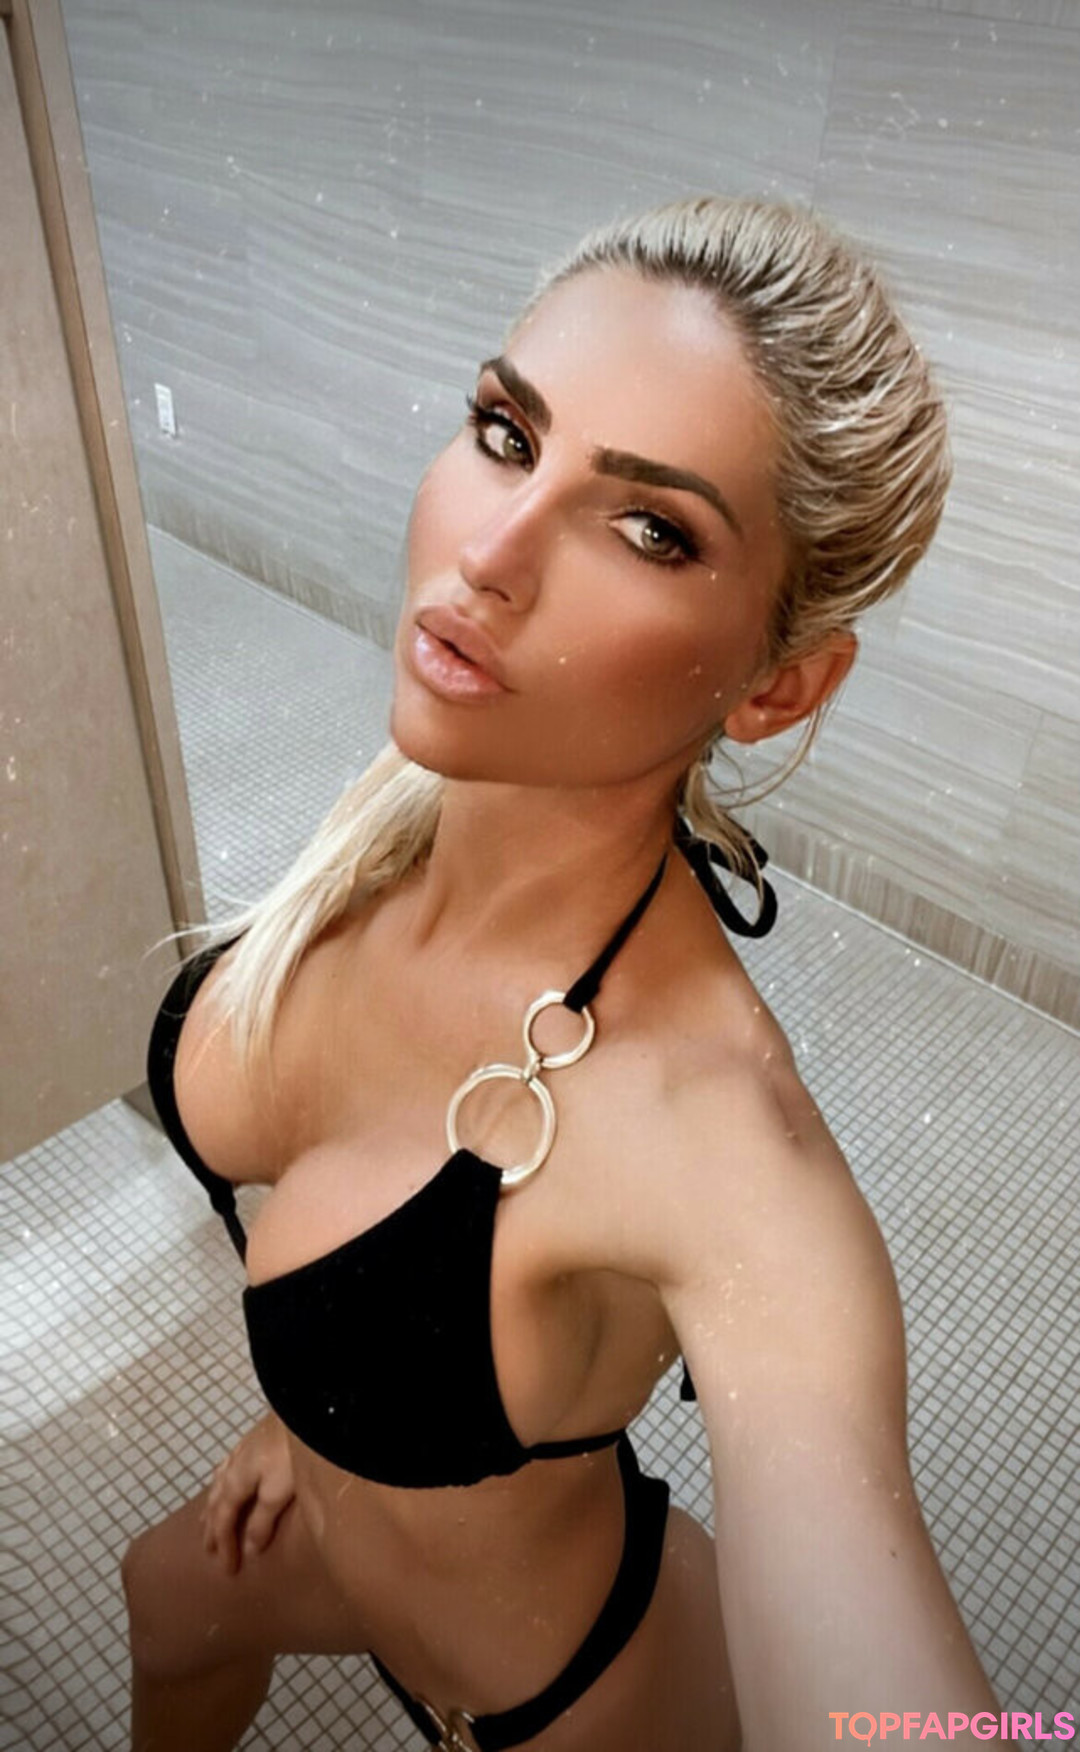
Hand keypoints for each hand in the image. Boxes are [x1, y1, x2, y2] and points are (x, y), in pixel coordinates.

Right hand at [201, 1411, 295, 1574]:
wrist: (304, 1410)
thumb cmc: (292, 1453)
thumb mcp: (279, 1492)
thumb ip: (262, 1520)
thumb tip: (248, 1549)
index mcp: (235, 1483)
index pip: (224, 1521)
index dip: (224, 1546)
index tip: (227, 1571)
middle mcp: (232, 1467)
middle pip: (216, 1502)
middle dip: (212, 1527)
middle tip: (208, 1549)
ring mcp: (242, 1450)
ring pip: (219, 1483)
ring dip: (213, 1504)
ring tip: (208, 1518)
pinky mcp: (255, 1438)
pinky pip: (228, 1467)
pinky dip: (222, 1481)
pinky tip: (227, 1477)